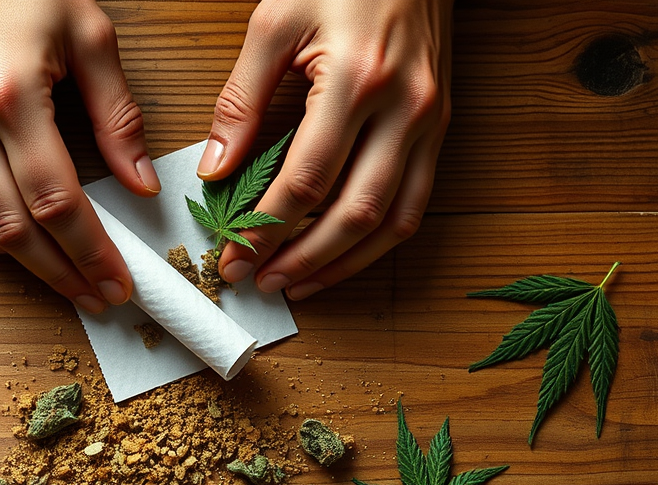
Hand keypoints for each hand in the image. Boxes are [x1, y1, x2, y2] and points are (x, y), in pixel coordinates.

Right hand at [0, 0, 160, 312]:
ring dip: (26, 265)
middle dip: (65, 272)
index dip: (92, 251)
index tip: (120, 281)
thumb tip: (140, 183)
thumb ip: (117, 115)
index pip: (59, 200)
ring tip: (67, 284)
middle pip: (18, 227)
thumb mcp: (88, 34)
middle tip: (101, 297)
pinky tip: (18, 248)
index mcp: (10, 95)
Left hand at [197, 0, 452, 299]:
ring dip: (343, 264)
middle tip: (259, 281)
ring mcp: (430, 124)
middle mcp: (405, 111)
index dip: (265, 229)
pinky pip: (416, 203)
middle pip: (354, 214)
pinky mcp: (439, 129)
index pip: (307, 181)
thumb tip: (217, 170)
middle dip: (301, 259)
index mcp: (358, 82)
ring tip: (298, 284)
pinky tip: (342, 255)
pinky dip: (377, 241)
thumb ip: (243, 100)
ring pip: (393, 222)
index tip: (233, 255)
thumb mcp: (276, 23)